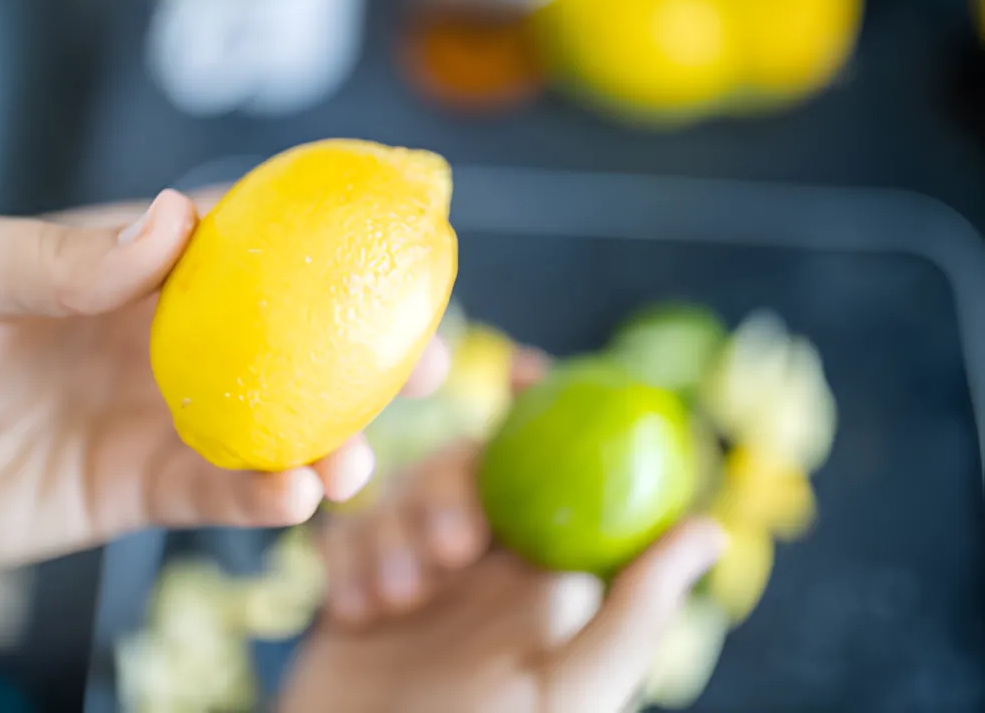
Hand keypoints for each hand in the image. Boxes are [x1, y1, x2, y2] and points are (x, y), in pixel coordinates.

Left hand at [0, 187, 447, 565]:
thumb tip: (170, 220)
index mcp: (132, 265)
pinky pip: (219, 491)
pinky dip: (263, 495)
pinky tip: (292, 498)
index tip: (400, 237)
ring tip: (356, 462)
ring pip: (273, 422)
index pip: (244, 238)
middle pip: (289, 336)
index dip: (324, 234)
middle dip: (366, 351)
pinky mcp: (144, 487)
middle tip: (435, 363)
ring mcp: (162, 414)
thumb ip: (54, 253)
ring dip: (330, 440)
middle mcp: (165, 336)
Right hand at [282, 353, 723, 712]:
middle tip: (450, 552)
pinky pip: (343, 535)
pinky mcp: (353, 588)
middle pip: (464, 471)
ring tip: (394, 602)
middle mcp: (481, 569)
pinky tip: (350, 612)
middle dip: (449, 492)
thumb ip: (634, 613)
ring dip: (392, 535)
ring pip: (398, 495)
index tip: (529, 368)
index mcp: (540, 579)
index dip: (544, 411)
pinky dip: (344, 561)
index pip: (552, 471)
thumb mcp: (571, 690)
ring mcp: (415, 576)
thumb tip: (708, 529)